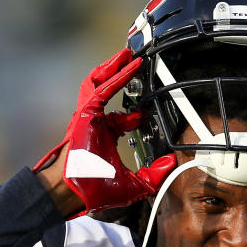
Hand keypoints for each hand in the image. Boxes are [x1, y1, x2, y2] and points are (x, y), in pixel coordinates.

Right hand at [34, 49, 175, 217]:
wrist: (75, 191)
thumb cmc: (95, 190)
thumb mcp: (135, 185)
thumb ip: (154, 174)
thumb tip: (170, 164)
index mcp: (104, 138)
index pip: (120, 118)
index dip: (135, 113)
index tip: (147, 111)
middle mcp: (96, 124)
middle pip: (106, 91)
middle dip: (119, 75)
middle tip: (134, 63)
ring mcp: (89, 117)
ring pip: (99, 83)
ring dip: (113, 67)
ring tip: (127, 54)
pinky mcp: (86, 113)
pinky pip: (102, 89)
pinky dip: (116, 76)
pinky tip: (128, 66)